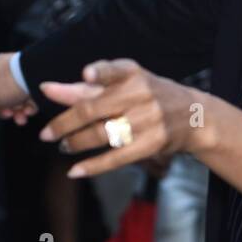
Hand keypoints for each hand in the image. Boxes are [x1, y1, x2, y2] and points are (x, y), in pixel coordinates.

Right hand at [0, 53, 36, 132]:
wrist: (40, 73)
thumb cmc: (8, 83)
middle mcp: (3, 69)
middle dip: (4, 111)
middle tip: (9, 115)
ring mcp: (20, 74)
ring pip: (15, 100)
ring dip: (17, 112)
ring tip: (22, 117)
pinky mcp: (35, 80)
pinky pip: (29, 97)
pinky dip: (29, 106)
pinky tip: (31, 110)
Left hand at [38, 60, 204, 177]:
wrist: (195, 117)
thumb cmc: (151, 96)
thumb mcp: (127, 84)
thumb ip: (88, 87)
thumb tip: (50, 90)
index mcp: (134, 74)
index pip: (115, 70)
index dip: (101, 72)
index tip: (86, 74)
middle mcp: (141, 95)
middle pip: (94, 109)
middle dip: (64, 122)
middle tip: (46, 134)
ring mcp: (147, 121)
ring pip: (102, 134)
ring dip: (76, 143)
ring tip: (63, 146)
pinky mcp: (151, 144)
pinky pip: (116, 157)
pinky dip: (93, 166)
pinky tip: (75, 171)